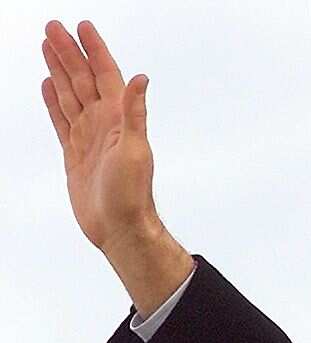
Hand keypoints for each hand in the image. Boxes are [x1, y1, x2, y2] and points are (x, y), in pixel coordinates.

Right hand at [41, 20, 162, 252]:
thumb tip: (141, 79)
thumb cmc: (132, 194)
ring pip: (70, 94)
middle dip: (69, 52)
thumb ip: (135, 113)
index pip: (105, 75)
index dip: (94, 50)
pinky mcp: (75, 153)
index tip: (82, 27)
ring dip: (60, 70)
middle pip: (82, 79)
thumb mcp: (135, 150)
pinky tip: (48, 85)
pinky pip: (61, 119)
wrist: (119, 227)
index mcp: (118, 119)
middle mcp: (104, 124)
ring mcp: (89, 137)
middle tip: (53, 27)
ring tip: (49, 47)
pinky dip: (54, 101)